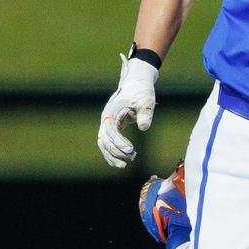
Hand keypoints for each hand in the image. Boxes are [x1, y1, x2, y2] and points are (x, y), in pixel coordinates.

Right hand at [98, 53, 158, 167]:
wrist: (136, 83)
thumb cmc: (141, 91)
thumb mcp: (146, 100)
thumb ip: (145, 114)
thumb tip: (144, 128)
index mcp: (111, 112)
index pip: (111, 132)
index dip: (119, 143)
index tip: (131, 151)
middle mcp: (106, 119)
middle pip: (104, 140)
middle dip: (115, 152)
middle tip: (131, 158)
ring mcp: (107, 123)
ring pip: (103, 143)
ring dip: (111, 155)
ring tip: (124, 165)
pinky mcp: (112, 127)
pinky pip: (108, 142)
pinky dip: (113, 152)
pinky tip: (122, 160)